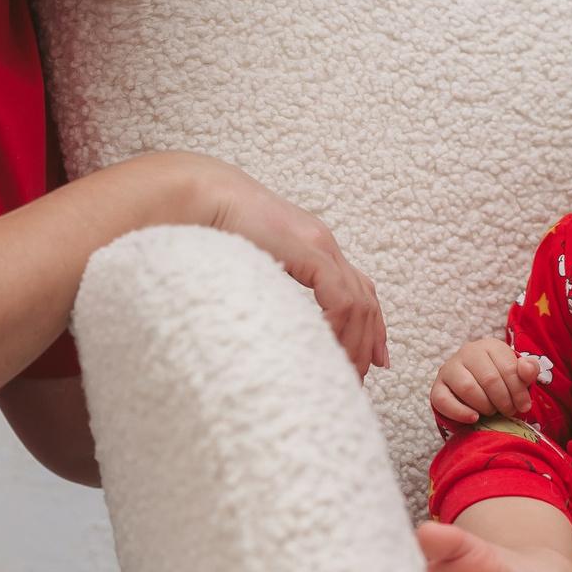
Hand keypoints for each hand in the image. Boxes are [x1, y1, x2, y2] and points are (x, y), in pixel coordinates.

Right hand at [164, 155, 390, 377]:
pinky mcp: (307, 249)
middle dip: (367, 342)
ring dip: (355, 342)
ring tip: (344, 372)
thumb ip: (270, 281)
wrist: (199, 193)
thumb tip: (273, 320)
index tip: (372, 361)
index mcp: (312, 245)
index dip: (370, 325)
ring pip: (358, 301)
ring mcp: (318, 244)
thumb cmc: (212, 226)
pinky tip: (326, 345)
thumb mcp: (251, 261)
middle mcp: (323, 243)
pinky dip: (340, 324)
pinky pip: (340, 295)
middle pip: (366, 298)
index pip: (358, 288)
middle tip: (359, 378)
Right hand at [431, 338, 538, 424]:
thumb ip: (529, 369)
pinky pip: (444, 401)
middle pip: (489, 379)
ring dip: (484, 406)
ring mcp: (449, 368)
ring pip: (467, 388)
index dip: (519, 392)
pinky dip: (460, 413)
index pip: (508, 368)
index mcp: (490, 346)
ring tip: (492, 411)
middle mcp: (467, 352)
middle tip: (508, 411)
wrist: (475, 384)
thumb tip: (527, 368)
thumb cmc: (500, 378)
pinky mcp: (437, 386)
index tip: (524, 406)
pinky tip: (474, 418)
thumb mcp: (519, 373)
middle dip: (503, 401)